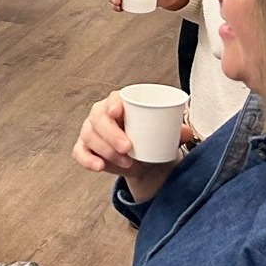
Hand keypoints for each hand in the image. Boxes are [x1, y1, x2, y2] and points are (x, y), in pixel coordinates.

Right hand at [74, 91, 196, 202]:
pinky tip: (98, 166)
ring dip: (106, 150)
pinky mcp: (85, 148)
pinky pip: (79, 153)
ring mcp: (90, 131)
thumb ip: (176, 131)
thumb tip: (186, 131)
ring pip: (89, 136)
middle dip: (111, 134)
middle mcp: (101, 115)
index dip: (113, 104)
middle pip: (98, 119)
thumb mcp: (165, 134)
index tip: (119, 112)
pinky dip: (88, 160)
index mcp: (120, 104)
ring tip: (126, 162)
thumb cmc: (150, 140)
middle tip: (128, 147)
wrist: (144, 163)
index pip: (112, 99)